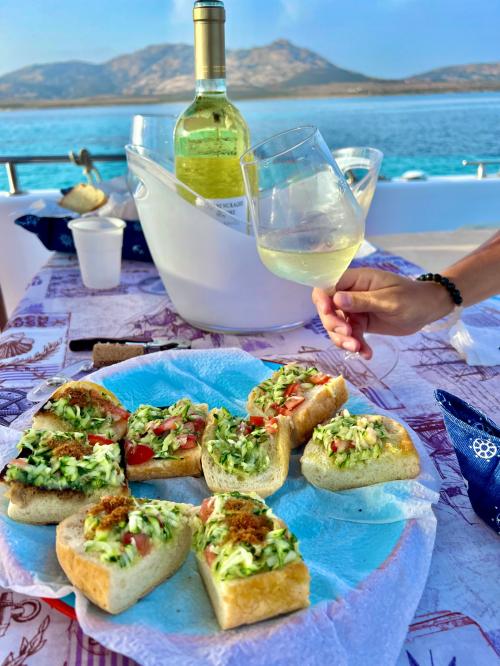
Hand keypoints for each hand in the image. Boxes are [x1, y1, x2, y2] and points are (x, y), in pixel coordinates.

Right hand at [312, 268, 453, 358]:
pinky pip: (350, 336)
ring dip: (343, 339)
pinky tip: (367, 354)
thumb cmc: (412, 298)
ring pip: (337, 326)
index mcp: (356, 280)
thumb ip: (362, 301)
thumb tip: (336, 299)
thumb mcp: (388, 300)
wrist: (428, 310)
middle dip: (333, 324)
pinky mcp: (361, 323)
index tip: (327, 313)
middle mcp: (351, 294)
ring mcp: (355, 309)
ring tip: (358, 349)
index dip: (322, 299)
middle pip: (328, 308)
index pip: (327, 285)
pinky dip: (356, 346)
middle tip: (348, 336)